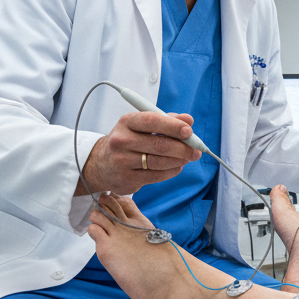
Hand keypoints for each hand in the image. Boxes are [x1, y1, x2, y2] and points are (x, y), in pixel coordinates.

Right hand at [75, 110, 201, 195]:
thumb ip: (166, 120)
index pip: (152, 121)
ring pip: (160, 162)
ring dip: (179, 160)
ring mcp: (122, 161)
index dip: (173, 126)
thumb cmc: (129, 140)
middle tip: (196, 149)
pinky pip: (157, 176)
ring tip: (188, 157)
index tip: (189, 131)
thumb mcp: (142, 125)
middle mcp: (121, 140)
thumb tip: (188, 119)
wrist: (101, 164)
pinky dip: (171, 171)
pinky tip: (177, 166)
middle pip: (159, 144)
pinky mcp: (127, 179)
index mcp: (126, 122)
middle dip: (182, 147)